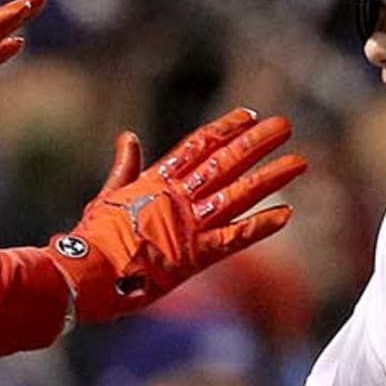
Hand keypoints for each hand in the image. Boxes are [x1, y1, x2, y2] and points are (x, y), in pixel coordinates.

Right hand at [49, 107, 304, 322]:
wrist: (86, 270)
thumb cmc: (93, 237)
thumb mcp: (108, 194)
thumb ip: (125, 167)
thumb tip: (129, 136)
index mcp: (157, 181)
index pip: (198, 146)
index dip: (225, 129)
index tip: (249, 114)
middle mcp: (178, 197)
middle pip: (225, 162)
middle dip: (256, 143)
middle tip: (284, 126)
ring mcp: (189, 224)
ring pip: (237, 194)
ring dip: (269, 178)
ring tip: (299, 163)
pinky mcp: (195, 254)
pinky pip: (235, 238)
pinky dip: (260, 227)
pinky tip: (286, 215)